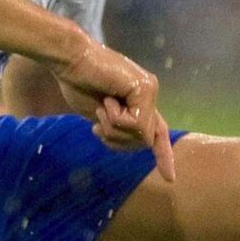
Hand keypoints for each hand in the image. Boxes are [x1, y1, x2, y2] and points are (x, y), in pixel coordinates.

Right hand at [54, 40, 172, 181]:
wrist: (70, 61)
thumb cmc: (78, 84)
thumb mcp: (100, 116)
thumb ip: (118, 128)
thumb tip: (138, 141)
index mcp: (139, 101)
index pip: (156, 133)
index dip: (163, 155)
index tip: (169, 179)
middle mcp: (149, 94)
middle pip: (144, 141)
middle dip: (118, 140)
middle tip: (98, 123)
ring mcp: (149, 89)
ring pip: (140, 135)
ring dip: (114, 128)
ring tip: (102, 106)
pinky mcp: (144, 87)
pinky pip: (135, 124)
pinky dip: (115, 119)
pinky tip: (106, 100)